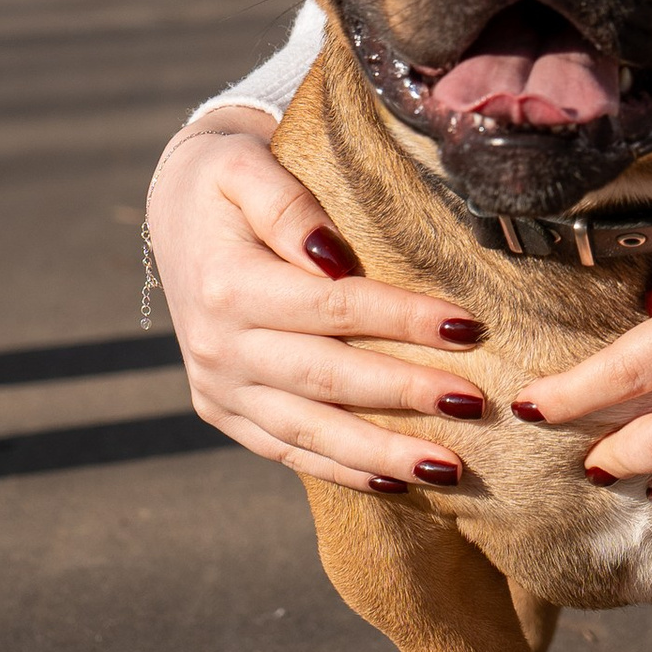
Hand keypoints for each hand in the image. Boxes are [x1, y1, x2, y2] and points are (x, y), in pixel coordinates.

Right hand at [146, 108, 492, 494]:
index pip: (334, 308)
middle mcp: (217, 346)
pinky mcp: (221, 410)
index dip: (403, 319)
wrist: (176, 208)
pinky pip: (285, 450)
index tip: (470, 327)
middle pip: (328, 378)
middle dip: (406, 395)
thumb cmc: (229, 179)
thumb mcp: (247, 167)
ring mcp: (217, 387)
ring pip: (309, 431)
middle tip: (475, 406)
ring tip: (449, 469)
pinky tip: (396, 483)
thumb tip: (332, 253)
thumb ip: (288, 206)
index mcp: (228, 286)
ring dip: (382, 453)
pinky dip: (341, 470)